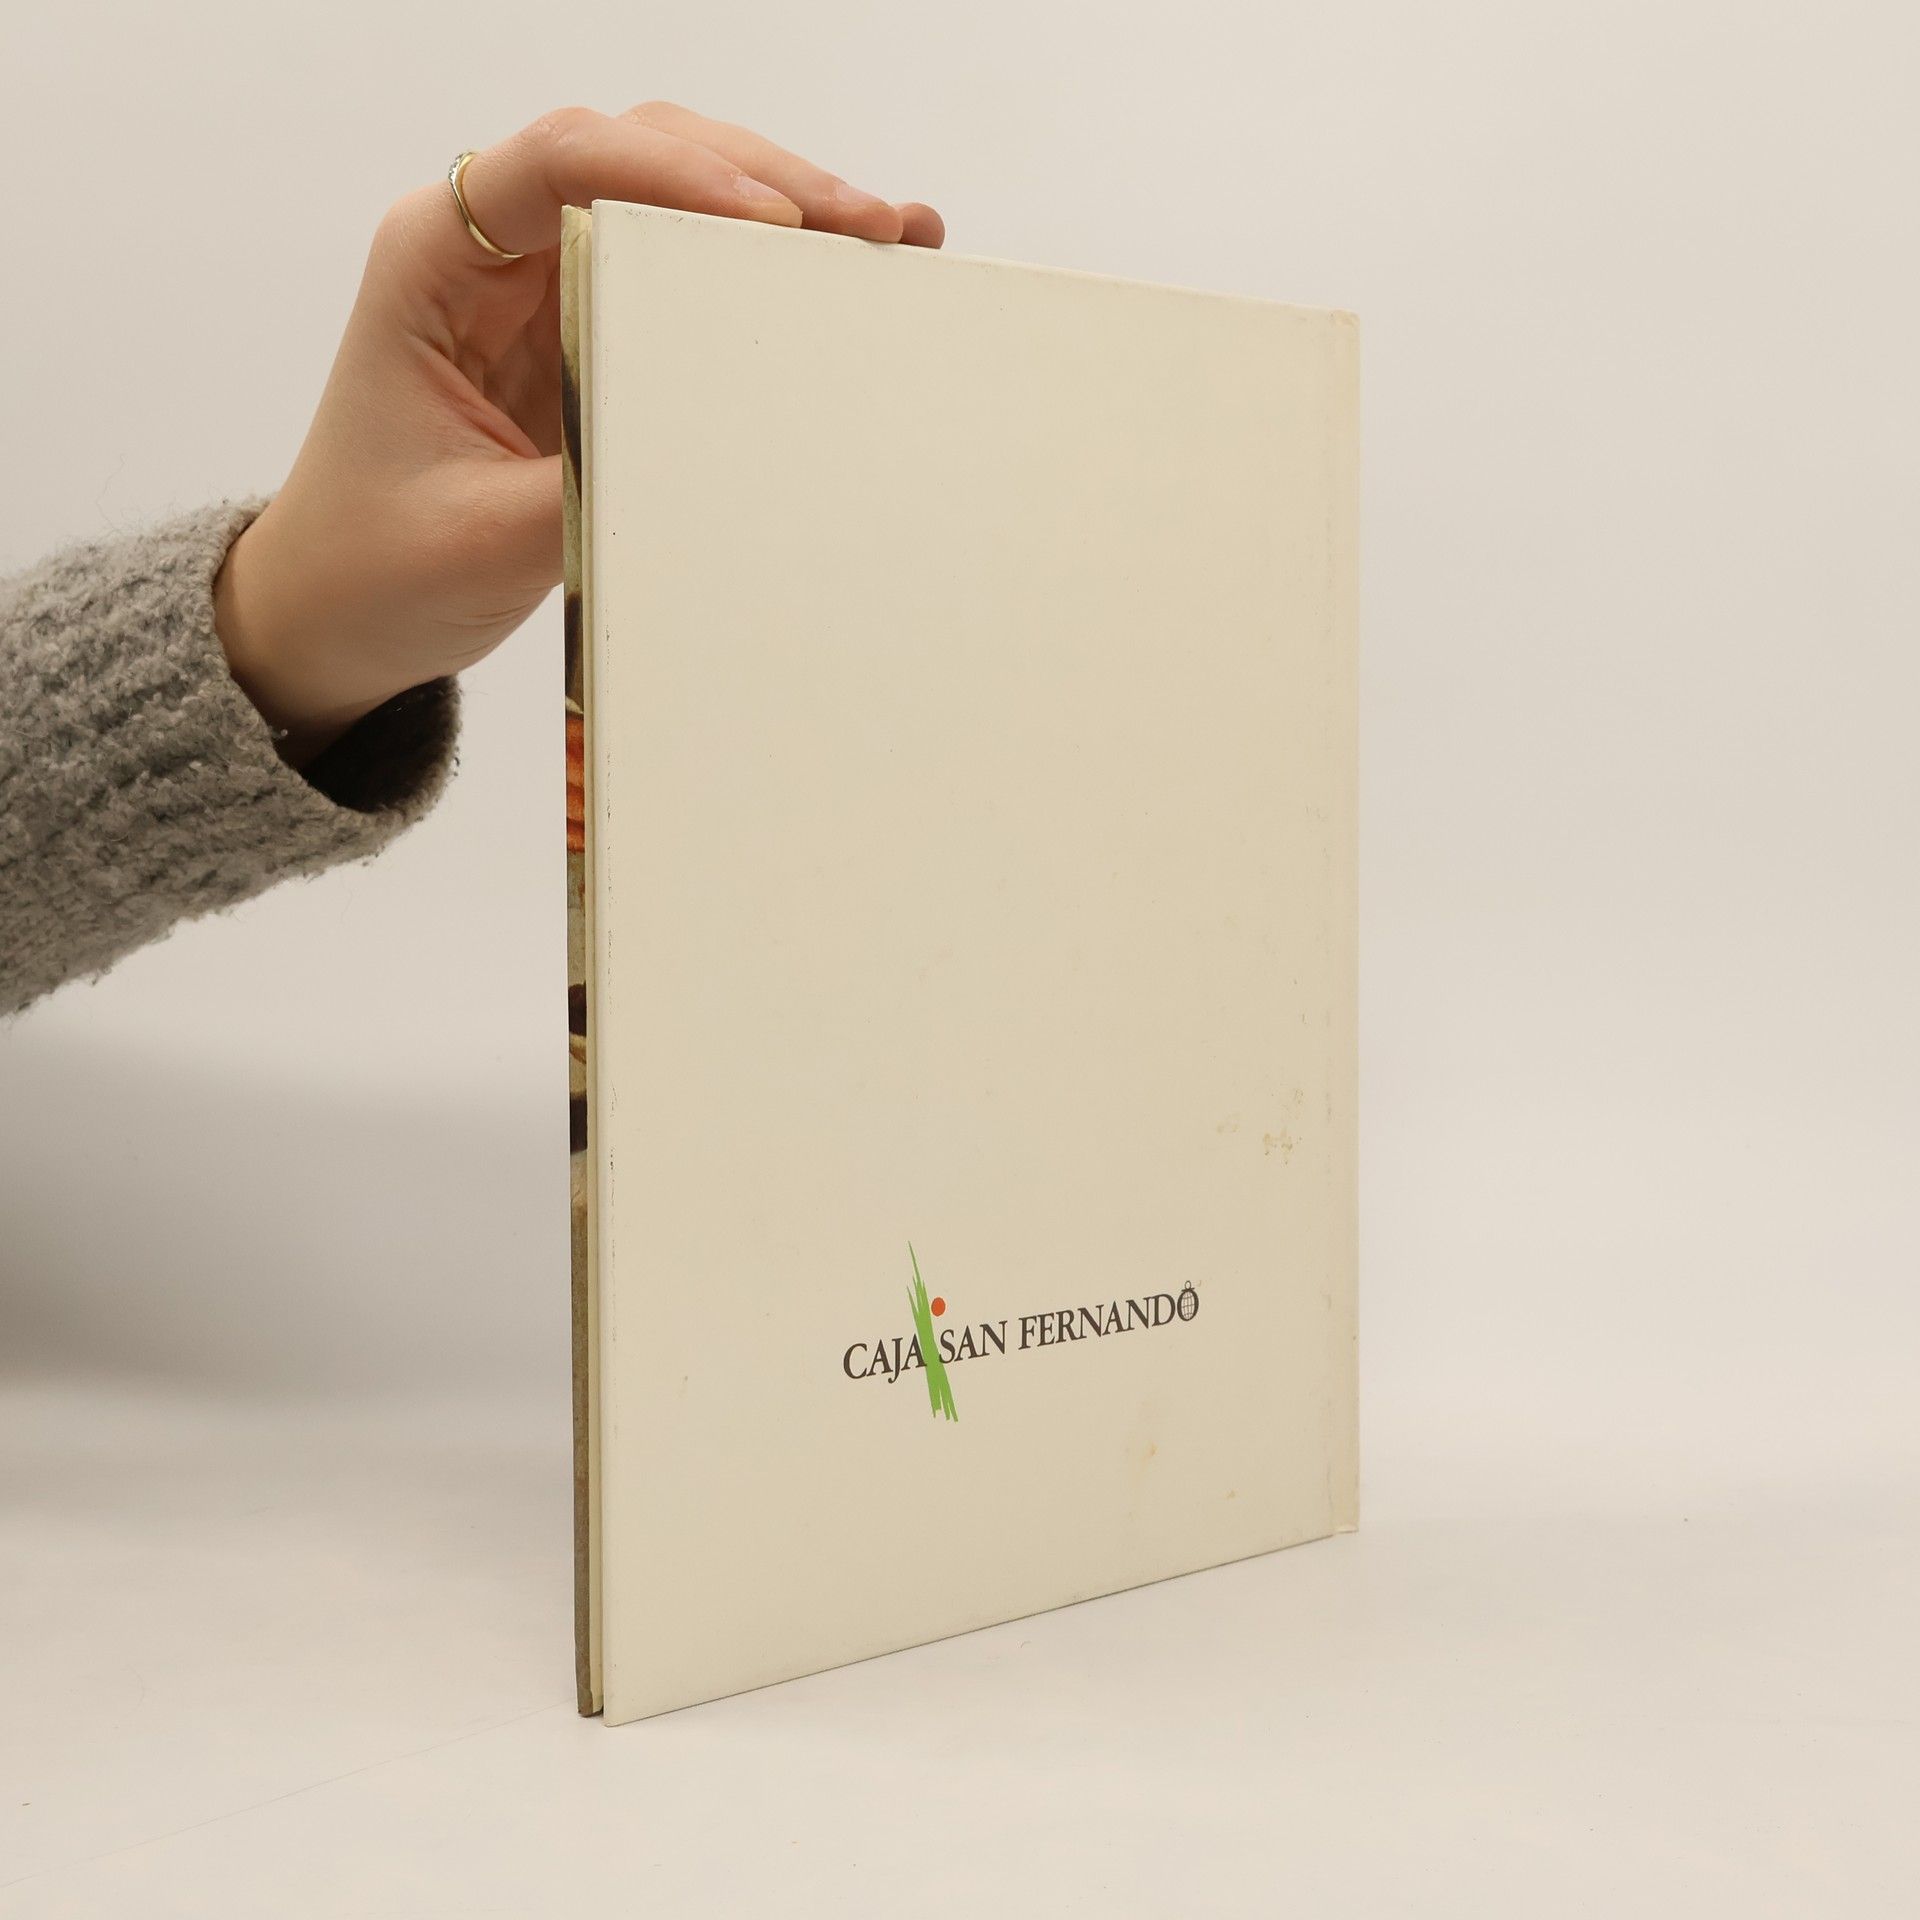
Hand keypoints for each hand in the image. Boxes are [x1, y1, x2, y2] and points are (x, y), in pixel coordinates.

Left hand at [214, 104, 943, 764]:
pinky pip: (683, 278)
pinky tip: (841, 274)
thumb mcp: (486, 539)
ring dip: (780, 211)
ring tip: (888, 238)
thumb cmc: (376, 565)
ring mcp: (546, 286)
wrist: (338, 613)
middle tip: (869, 225)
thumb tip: (725, 448)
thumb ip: (596, 480)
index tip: (771, 220)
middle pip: (637, 154)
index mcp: (436, 260)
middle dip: (761, 178)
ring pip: (673, 200)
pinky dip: (761, 273)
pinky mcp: (587, 335)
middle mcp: (493, 249)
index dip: (672, 171)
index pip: (559, 161)